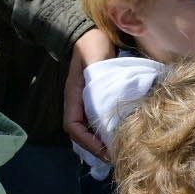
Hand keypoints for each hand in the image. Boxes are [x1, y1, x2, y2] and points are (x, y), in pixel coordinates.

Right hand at [63, 30, 114, 162]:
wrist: (91, 36)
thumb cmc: (92, 46)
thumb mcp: (95, 58)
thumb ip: (100, 73)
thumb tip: (108, 90)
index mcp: (73, 97)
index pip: (73, 127)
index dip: (87, 142)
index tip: (105, 151)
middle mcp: (78, 104)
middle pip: (81, 135)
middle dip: (96, 149)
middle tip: (115, 157)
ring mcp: (86, 104)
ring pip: (89, 131)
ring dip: (101, 144)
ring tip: (119, 152)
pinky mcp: (98, 102)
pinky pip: (99, 123)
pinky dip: (107, 134)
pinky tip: (121, 138)